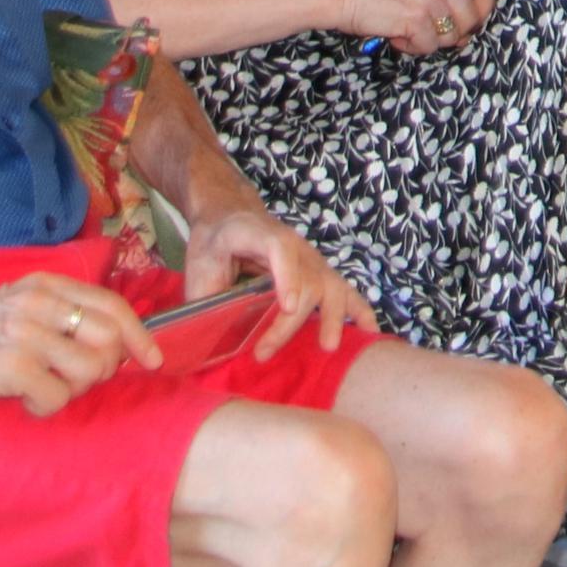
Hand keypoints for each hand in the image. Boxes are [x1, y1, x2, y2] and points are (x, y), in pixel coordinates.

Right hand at [0, 268, 160, 414]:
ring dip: (75, 390)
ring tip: (45, 391)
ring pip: (92, 370)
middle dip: (104, 370)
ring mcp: (26, 333)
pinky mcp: (9, 366)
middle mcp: (40, 303)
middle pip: (112, 340)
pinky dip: (47, 407)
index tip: (152, 361)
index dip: (141, 336)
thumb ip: (58, 313)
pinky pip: (58, 396)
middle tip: (74, 382)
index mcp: (45, 286)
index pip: (114, 306)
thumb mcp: (17, 306)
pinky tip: (24, 402)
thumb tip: (112, 339)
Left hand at [180, 205, 370, 359]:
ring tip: (327, 346)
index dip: (288, 277)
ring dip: (332, 316)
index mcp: (256, 233)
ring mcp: (309, 257)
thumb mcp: (197, 265)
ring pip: (329, 285)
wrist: (231, 214)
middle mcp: (291, 243)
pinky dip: (359, 309)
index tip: (287, 308)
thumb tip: (205, 345)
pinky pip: (343, 289)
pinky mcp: (318, 271)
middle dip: (289, 321)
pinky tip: (369, 330)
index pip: (279, 249)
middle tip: (263, 352)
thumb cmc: (213, 242)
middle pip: (306, 279)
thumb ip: (204, 300)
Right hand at [332, 0, 496, 54]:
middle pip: (471, 18)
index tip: (470, 22)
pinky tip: (396, 34)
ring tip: (406, 28)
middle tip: (428, 31)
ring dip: (428, 40)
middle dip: (453, 33)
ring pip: (449, 36)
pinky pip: (428, 46)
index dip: (483, 9)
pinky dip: (412, 46)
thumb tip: (467, 25)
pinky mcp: (416, 19)